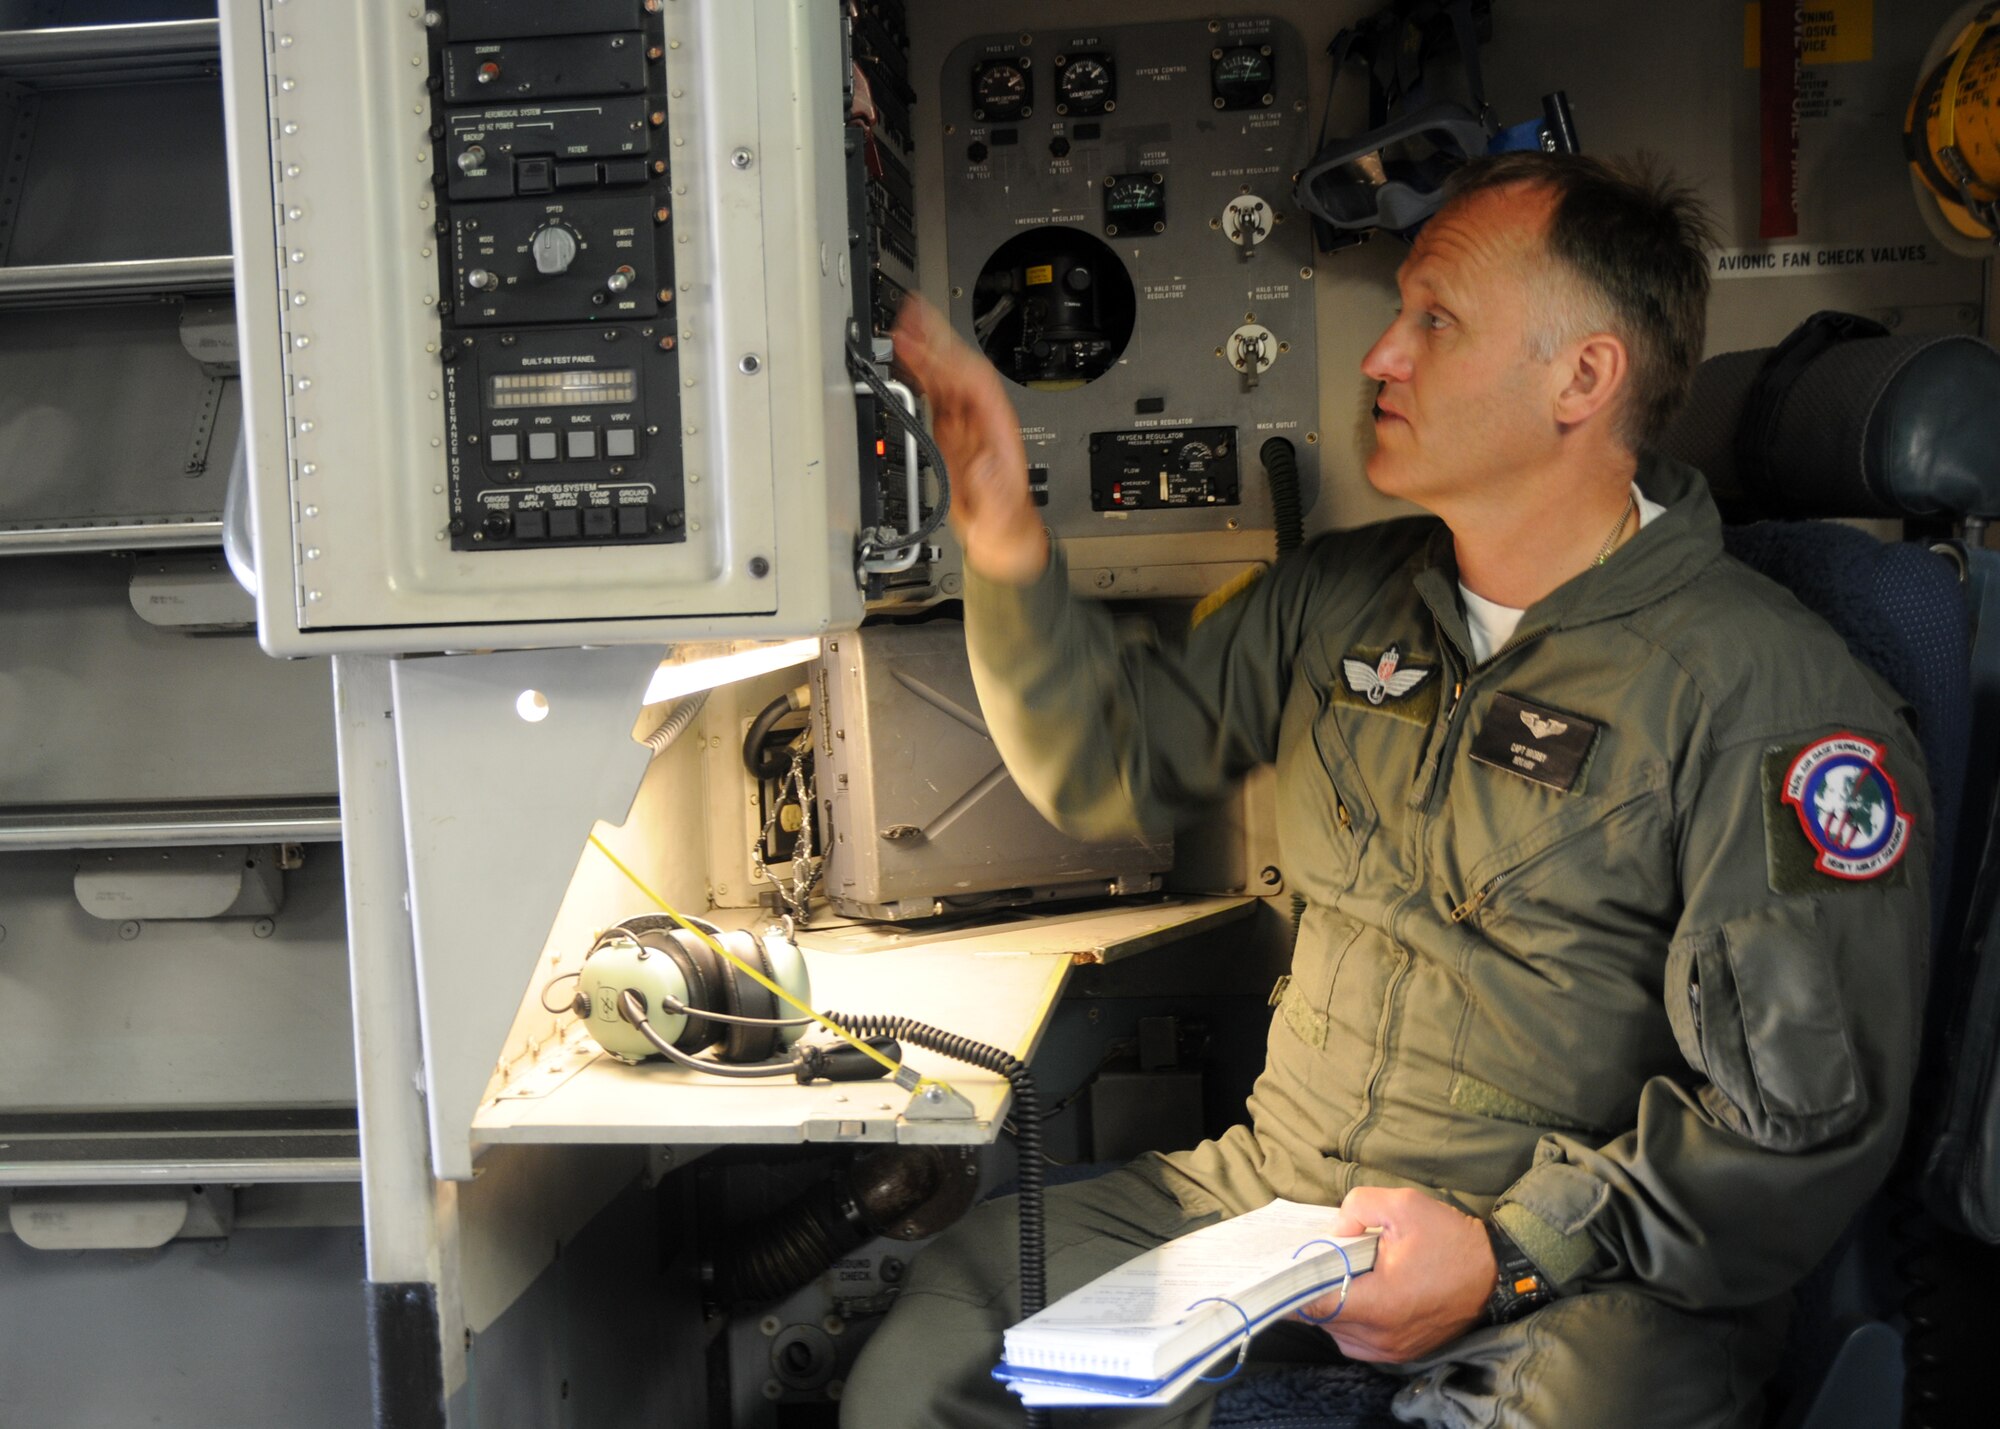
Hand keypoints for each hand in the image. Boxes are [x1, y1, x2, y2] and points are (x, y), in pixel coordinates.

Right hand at [891, 296, 1047, 583]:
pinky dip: (918, 376)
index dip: (953, 359)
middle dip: (936, 341)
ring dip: (925, 351)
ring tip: (902, 325)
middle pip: (958, 371)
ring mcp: (964, 427)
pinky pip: (934, 397)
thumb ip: (995, 490)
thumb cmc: (1007, 529)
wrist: (1002, 543)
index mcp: (997, 433)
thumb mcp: (1004, 515)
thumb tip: (984, 459)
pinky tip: (905, 361)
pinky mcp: (949, 436)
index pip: (976, 385)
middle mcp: (981, 423)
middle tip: (910, 314)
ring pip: (944, 379)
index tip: (931, 342)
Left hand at [1295, 1187, 1495, 1363]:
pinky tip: (1355, 1290)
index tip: (1285, 1262)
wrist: (1495, 1274)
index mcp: (1379, 1305)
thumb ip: (1358, 1207)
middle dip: (1313, 1287)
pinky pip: (1357, 1339)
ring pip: (1336, 1331)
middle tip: (1310, 1259)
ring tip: (1335, 1272)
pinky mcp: (1400, 1353)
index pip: (1315, 1304)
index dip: (1295, 1282)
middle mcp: (1381, 1337)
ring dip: (1330, 1304)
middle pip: (1322, 1318)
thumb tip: (1334, 1231)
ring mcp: (1391, 1350)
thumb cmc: (1451, 1240)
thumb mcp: (1404, 1205)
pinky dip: (1349, 1317)